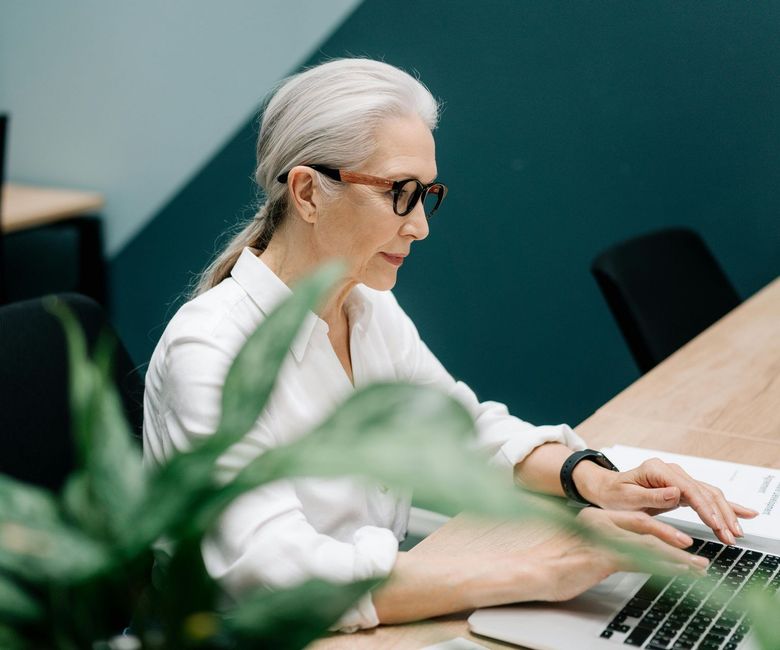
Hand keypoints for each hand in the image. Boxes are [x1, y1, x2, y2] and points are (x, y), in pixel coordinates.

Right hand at [535, 508, 708, 601]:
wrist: (533, 570)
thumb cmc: (553, 562)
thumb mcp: (583, 549)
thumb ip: (602, 545)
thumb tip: (624, 554)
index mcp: (595, 518)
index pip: (635, 519)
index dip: (661, 528)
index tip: (679, 540)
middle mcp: (600, 522)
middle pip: (645, 525)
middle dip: (674, 538)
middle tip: (695, 550)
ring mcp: (601, 538)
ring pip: (648, 543)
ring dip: (677, 556)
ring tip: (698, 567)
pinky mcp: (602, 556)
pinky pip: (641, 559)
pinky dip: (664, 566)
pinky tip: (678, 573)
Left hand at [574, 457, 758, 544]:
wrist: (606, 489)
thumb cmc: (613, 495)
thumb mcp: (627, 498)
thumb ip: (651, 496)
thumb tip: (676, 493)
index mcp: (656, 470)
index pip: (688, 489)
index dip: (705, 508)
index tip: (716, 525)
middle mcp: (670, 471)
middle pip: (703, 490)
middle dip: (720, 513)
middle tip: (732, 535)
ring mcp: (677, 478)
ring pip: (708, 494)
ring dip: (725, 513)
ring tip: (737, 531)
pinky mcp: (681, 488)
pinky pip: (705, 497)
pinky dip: (723, 506)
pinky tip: (741, 513)